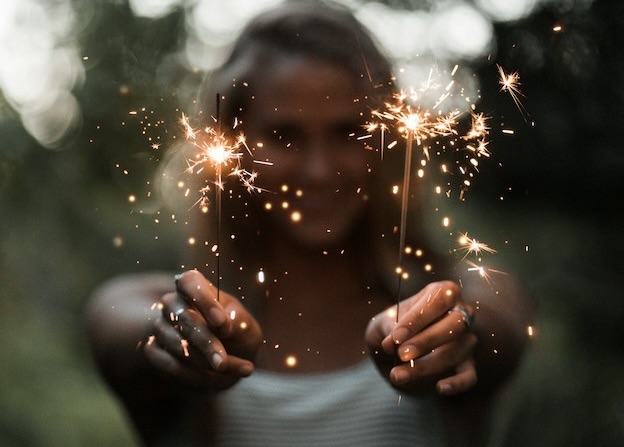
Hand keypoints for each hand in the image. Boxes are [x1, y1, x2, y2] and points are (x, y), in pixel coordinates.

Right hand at [144, 270, 262, 390]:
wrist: (226, 360)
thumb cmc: (237, 334)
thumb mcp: (245, 326)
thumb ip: (237, 321)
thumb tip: (223, 325)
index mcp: (197, 287)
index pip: (190, 281)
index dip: (203, 301)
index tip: (221, 322)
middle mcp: (173, 302)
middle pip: (184, 318)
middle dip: (206, 342)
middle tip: (222, 362)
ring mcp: (160, 326)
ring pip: (177, 344)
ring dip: (203, 362)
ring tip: (229, 369)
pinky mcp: (153, 350)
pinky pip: (168, 364)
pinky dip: (192, 375)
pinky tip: (214, 379)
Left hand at [366, 281, 476, 395]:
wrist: (394, 351)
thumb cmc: (391, 329)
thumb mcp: (382, 323)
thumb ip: (388, 328)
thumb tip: (391, 343)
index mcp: (442, 293)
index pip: (438, 300)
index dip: (418, 319)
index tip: (396, 337)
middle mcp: (460, 312)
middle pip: (455, 324)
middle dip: (426, 341)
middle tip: (401, 355)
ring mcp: (467, 339)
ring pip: (456, 352)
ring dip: (426, 366)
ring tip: (397, 375)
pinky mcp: (467, 364)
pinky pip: (469, 375)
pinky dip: (457, 383)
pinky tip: (439, 388)